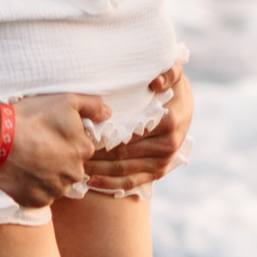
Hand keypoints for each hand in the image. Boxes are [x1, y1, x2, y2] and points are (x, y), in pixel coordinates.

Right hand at [0, 92, 106, 209]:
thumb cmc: (32, 117)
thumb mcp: (66, 100)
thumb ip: (92, 106)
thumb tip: (108, 113)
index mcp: (83, 150)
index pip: (80, 147)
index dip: (65, 139)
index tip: (49, 133)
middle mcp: (74, 174)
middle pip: (70, 167)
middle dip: (58, 160)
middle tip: (37, 146)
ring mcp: (55, 190)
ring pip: (56, 183)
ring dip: (46, 175)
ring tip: (28, 160)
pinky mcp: (37, 201)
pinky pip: (40, 196)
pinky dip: (33, 187)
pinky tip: (22, 173)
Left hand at [86, 63, 190, 190]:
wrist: (183, 107)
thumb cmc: (170, 87)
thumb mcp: (173, 73)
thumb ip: (168, 72)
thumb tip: (156, 82)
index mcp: (169, 121)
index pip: (130, 131)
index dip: (104, 134)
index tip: (83, 131)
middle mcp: (168, 145)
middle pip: (123, 152)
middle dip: (96, 153)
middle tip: (73, 149)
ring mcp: (163, 162)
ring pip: (124, 170)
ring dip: (99, 170)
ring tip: (76, 164)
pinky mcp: (159, 173)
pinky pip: (132, 182)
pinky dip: (110, 184)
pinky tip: (91, 181)